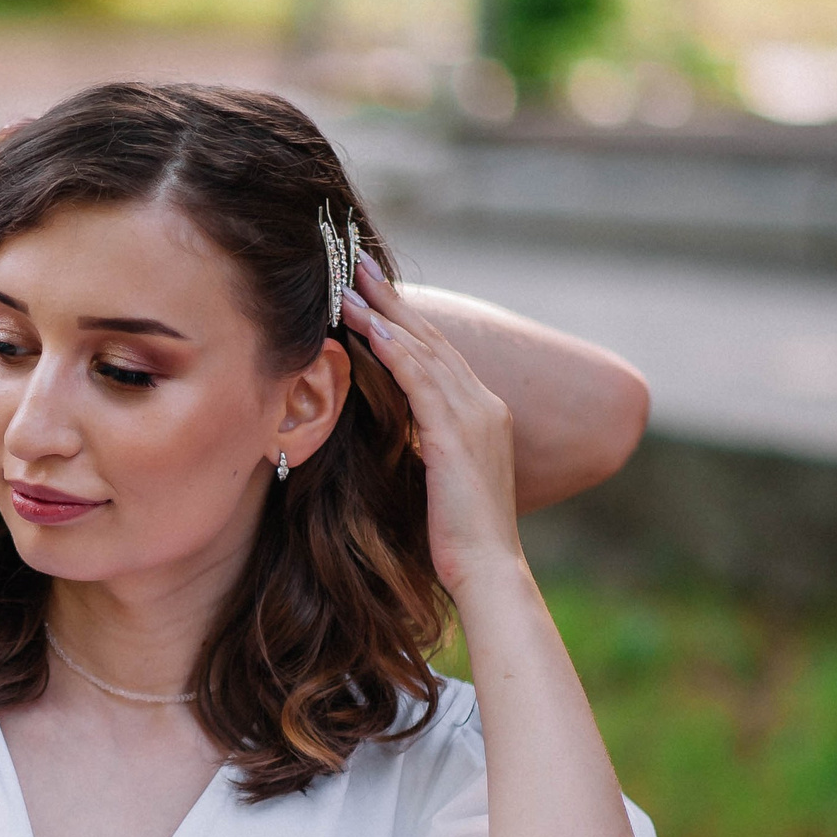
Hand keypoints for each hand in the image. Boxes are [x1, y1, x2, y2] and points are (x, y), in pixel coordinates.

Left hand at [337, 255, 524, 600]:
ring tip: (347, 284)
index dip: (404, 321)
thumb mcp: (438, 481)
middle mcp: (485, 407)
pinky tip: (367, 327)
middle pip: (432, 339)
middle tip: (357, 264)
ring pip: (424, 351)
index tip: (371, 291)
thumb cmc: (459, 539)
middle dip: (392, 301)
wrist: (488, 572)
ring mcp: (475, 418)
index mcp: (483, 416)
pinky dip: (393, 350)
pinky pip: (421, 381)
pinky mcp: (456, 437)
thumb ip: (423, 449)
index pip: (439, 355)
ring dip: (383, 314)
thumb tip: (389, 438)